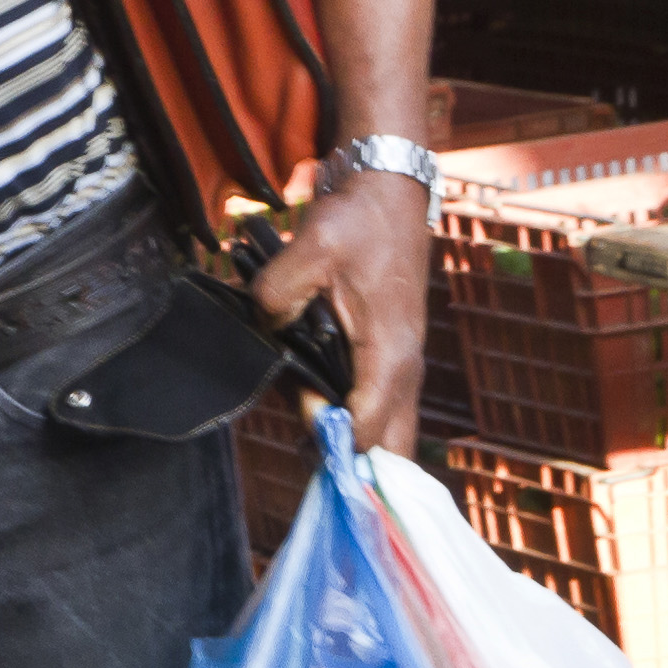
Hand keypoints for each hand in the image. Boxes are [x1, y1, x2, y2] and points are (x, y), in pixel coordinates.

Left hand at [247, 168, 428, 454]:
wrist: (387, 194)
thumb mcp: (311, 247)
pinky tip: (308, 408)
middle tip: (309, 472)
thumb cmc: (359, 222)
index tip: (302, 449)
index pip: (369, 430)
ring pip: (380, 429)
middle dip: (351, 466)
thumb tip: (266, 329)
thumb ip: (277, 294)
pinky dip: (344, 417)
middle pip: (389, 447)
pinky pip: (369, 405)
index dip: (335, 448)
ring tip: (304, 439)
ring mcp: (396, 366)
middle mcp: (401, 369)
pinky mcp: (384, 357)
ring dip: (343, 441)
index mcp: (390, 355)